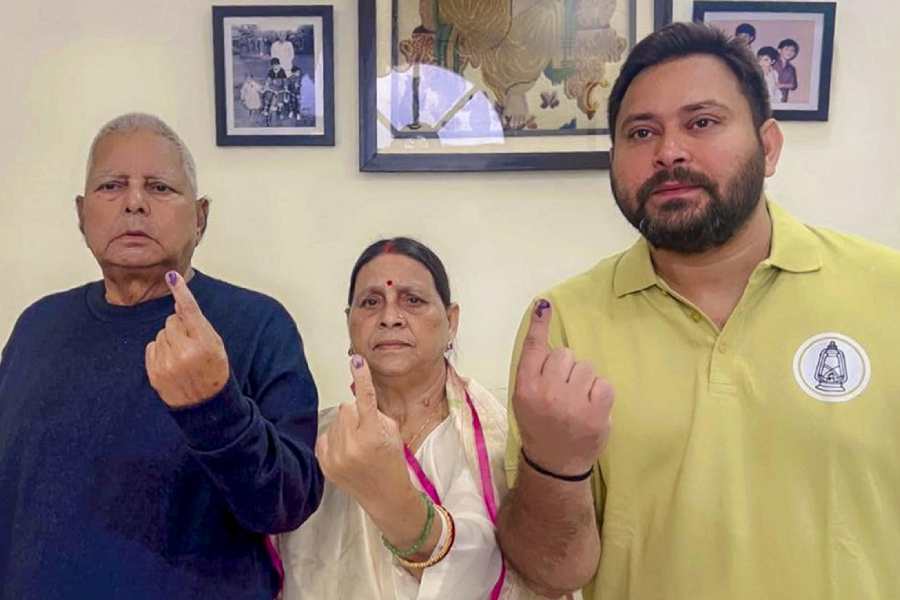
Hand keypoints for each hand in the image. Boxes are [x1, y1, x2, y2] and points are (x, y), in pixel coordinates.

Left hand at [145, 271, 229, 407]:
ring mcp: (167, 364)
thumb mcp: (216, 345)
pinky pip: (151, 346)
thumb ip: (198, 324)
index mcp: (204, 343)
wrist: (206, 405)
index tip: (172, 276)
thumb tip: (179, 304)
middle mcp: (184, 352)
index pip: (189, 311)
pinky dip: (159, 351)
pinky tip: (171, 363)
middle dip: (179, 328)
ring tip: (182, 357)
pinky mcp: (154, 373)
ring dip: (170, 340)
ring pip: (161, 333)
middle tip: (191, 344)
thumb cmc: (214, 371)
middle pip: (172, 321)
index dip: (181, 292)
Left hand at [315, 356, 412, 512]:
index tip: (357, 360)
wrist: (385, 496)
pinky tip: (347, 450)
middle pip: (347, 407)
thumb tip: (358, 397)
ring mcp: (336, 457)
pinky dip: (336, 437)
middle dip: (357, 413)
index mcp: (373, 437)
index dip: (362, 378)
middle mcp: (352, 446)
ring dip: (346, 426)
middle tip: (368, 430)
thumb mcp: (393, 434)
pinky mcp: (325, 464)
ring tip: (359, 444)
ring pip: (336, 420)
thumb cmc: (393, 462)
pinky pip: (325, 434)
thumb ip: (375, 413)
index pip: (365, 399)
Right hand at [513, 300, 613, 476]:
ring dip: (583, 381)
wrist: (555, 463)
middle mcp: (547, 393)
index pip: (534, 349)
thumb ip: (533, 370)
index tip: (544, 305)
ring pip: (586, 367)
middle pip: (564, 354)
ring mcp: (573, 404)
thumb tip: (547, 337)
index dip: (540, 325)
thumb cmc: (539, 426)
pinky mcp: (597, 413)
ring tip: (577, 401)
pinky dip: (599, 393)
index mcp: (525, 389)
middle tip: (562, 391)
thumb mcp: (524, 399)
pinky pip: (603, 383)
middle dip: (566, 368)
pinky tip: (590, 407)